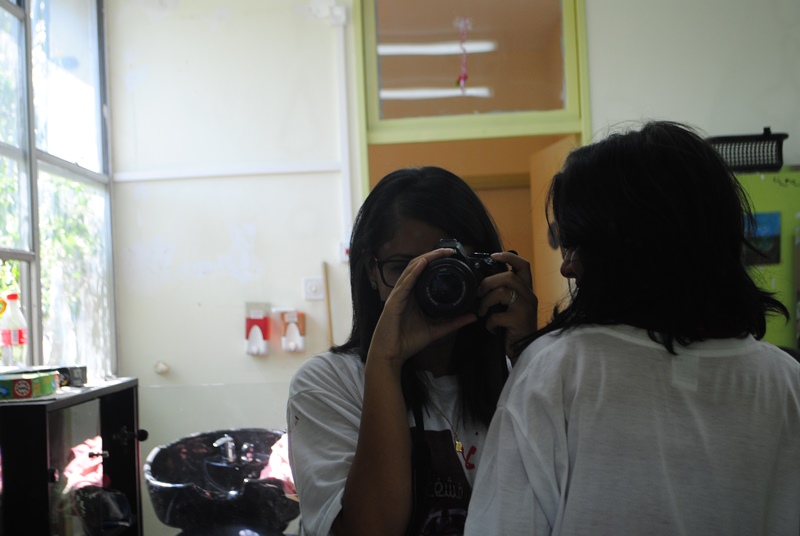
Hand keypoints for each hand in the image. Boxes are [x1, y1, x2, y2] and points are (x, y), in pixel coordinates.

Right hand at [367, 247, 476, 372]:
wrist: (391, 355)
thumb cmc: (408, 342)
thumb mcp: (436, 331)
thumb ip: (453, 323)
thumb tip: (472, 316)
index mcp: (413, 296)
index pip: (423, 273)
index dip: (435, 262)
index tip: (451, 257)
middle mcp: (405, 292)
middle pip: (418, 267)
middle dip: (433, 256)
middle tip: (449, 250)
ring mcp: (399, 295)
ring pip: (412, 270)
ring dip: (426, 259)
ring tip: (440, 252)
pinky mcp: (394, 302)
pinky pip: (405, 283)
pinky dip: (414, 272)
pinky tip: (424, 263)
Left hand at [478, 251, 537, 359]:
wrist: (524, 350)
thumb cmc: (514, 327)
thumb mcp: (512, 306)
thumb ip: (504, 293)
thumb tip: (483, 282)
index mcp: (527, 290)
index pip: (523, 266)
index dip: (509, 257)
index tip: (493, 256)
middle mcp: (529, 296)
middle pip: (508, 277)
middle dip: (488, 283)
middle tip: (479, 293)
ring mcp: (526, 307)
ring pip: (501, 292)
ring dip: (485, 302)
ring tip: (482, 312)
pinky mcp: (520, 320)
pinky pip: (497, 315)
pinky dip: (489, 322)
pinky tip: (491, 328)